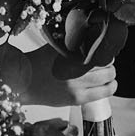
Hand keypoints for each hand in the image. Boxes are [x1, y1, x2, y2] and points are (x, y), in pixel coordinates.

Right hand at [4, 44, 118, 107]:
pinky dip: (111, 87)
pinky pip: (104, 93)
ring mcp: (76, 84)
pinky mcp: (77, 98)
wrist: (23, 82)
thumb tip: (90, 37)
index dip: (104, 50)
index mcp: (68, 53)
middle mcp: (73, 67)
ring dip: (111, 74)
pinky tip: (110, 85)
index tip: (103, 50)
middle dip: (108, 62)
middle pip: (106, 63)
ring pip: (108, 77)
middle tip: (105, 62)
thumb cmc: (37, 64)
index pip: (98, 50)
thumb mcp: (53, 48)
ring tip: (107, 73)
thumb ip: (71, 44)